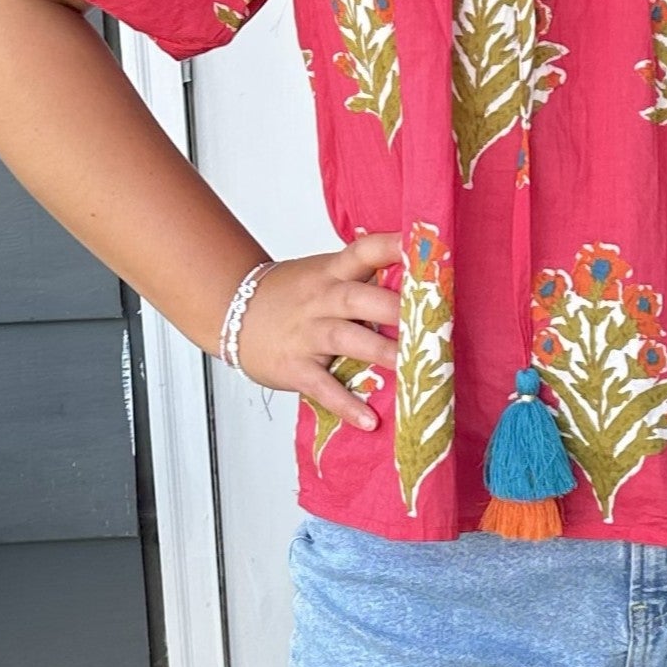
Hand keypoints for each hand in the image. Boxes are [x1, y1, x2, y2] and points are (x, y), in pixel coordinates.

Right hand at [232, 232, 404, 428]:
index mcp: (332, 272)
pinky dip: (346, 403)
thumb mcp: (323, 276)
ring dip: (381, 352)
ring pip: (346, 338)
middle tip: (433, 321)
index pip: (364, 251)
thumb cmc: (290, 296)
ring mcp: (306, 333)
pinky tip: (369, 419)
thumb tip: (416, 281)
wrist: (233, 312)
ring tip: (412, 369)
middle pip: (359, 297)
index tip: (423, 247)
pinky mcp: (294, 366)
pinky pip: (322, 386)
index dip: (392, 246)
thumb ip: (361, 278)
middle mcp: (320, 298)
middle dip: (395, 308)